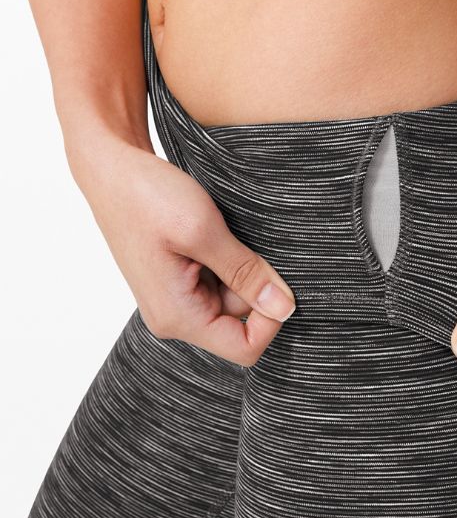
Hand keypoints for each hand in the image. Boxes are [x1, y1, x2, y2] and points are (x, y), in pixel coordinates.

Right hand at [71, 135, 296, 366]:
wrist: (111, 169)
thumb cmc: (146, 197)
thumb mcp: (203, 232)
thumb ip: (245, 273)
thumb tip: (285, 308)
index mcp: (177, 317)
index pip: (244, 347)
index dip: (270, 319)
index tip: (276, 278)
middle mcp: (174, 316)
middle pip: (239, 318)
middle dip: (253, 282)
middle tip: (245, 240)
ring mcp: (173, 297)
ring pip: (231, 295)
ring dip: (240, 266)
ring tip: (224, 231)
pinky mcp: (176, 278)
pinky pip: (217, 280)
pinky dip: (227, 258)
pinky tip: (216, 232)